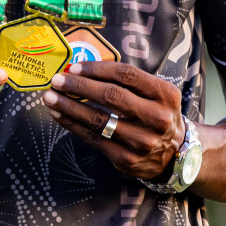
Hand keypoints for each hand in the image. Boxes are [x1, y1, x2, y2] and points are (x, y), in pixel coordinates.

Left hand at [42, 62, 184, 179]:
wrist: (176, 155)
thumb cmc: (157, 115)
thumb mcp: (156, 94)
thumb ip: (128, 82)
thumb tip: (83, 70)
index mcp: (164, 94)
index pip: (126, 75)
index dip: (96, 69)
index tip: (74, 66)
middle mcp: (156, 118)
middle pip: (110, 96)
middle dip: (78, 86)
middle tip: (57, 80)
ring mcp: (141, 141)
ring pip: (98, 120)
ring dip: (69, 107)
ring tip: (50, 97)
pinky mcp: (126, 158)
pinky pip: (93, 138)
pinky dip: (72, 125)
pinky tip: (59, 115)